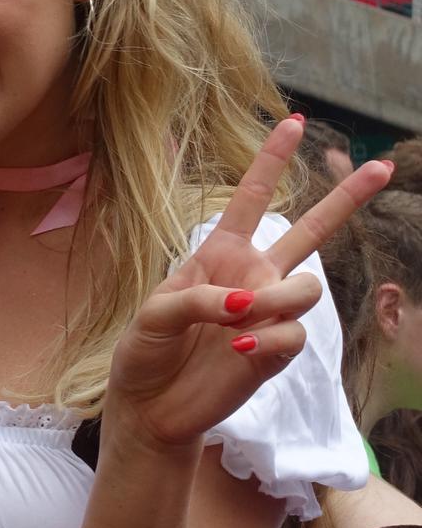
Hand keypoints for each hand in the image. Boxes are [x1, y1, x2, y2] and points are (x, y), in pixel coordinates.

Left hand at [105, 116, 391, 450]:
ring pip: (307, 288)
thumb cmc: (145, 352)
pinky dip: (265, 339)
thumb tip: (247, 303)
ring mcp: (269, 313)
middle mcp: (252, 276)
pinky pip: (293, 333)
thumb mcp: (153, 314)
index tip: (294, 122)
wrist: (151, 405)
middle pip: (309, 231)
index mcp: (218, 254)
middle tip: (382, 167)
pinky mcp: (277, 350)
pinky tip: (236, 351)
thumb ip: (197, 298)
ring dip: (275, 300)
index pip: (251, 200)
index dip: (270, 162)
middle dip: (345, 198)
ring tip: (235, 322)